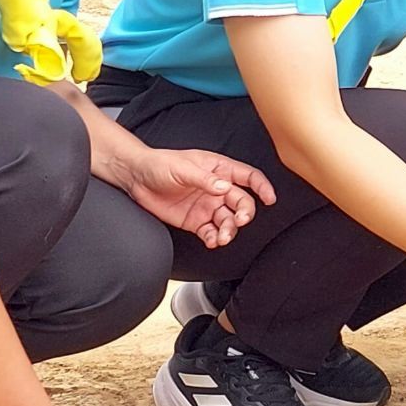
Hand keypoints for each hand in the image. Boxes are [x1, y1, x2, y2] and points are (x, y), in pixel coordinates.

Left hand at [119, 147, 274, 246]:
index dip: (262, 187)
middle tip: (239, 221)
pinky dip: (215, 238)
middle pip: (242, 202)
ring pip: (228, 221)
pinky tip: (213, 241)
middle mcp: (217, 189)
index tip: (269, 199)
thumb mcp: (182, 168)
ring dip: (230, 230)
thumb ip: (205, 179)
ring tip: (223, 237)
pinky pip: (212, 232)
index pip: (248, 177)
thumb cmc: (159, 164)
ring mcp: (208, 206)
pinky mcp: (196, 221)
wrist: (136, 178)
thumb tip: (225, 188)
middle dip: (245, 213)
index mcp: (219, 170)